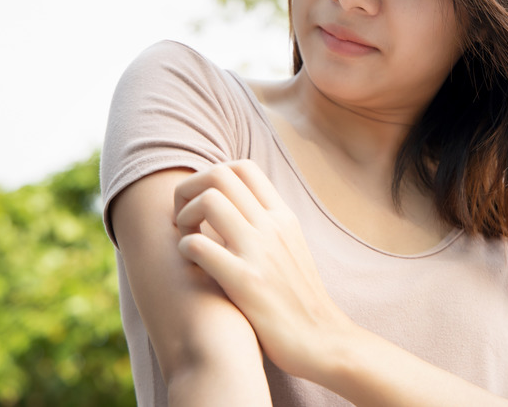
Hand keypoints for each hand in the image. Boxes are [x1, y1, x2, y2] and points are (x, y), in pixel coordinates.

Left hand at [173, 160, 353, 379]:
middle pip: (220, 173)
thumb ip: (267, 226)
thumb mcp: (291, 249)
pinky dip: (184, 249)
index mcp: (283, 216)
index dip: (211, 176)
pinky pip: (199, 245)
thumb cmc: (299, 300)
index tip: (203, 205)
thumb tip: (236, 209)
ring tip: (187, 240)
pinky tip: (192, 265)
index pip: (243, 167)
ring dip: (184, 216)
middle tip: (185, 219)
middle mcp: (272, 226)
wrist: (323, 341)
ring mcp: (259, 252)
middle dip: (189, 190)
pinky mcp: (244, 281)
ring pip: (209, 200)